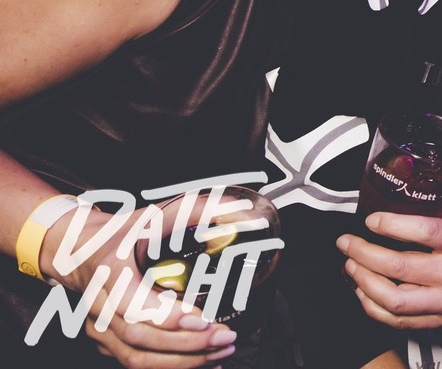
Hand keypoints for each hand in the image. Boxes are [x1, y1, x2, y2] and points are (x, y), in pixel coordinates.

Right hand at [46, 206, 234, 367]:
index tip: (203, 319)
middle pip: (139, 338)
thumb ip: (197, 211)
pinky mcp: (106, 344)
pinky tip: (204, 364)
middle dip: (186, 344)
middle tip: (225, 337)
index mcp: (110, 273)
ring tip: (221, 352)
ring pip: (136, 359)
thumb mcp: (153, 214)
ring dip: (182, 362)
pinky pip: (136, 364)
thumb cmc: (118, 234)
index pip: (133, 304)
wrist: (77, 253)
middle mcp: (100, 307)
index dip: (167, 317)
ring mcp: (99, 330)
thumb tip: (240, 214)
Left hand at [336, 213, 441, 329]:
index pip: (426, 231)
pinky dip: (370, 303)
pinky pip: (394, 319)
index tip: (371, 220)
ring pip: (393, 297)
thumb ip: (420, 221)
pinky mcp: (435, 321)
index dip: (393, 225)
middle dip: (364, 253)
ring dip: (363, 280)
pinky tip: (361, 288)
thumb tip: (374, 219)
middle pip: (400, 265)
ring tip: (351, 265)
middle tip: (347, 243)